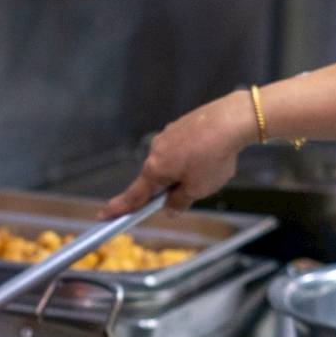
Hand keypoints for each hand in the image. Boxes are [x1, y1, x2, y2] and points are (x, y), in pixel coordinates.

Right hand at [100, 91, 254, 216]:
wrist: (231, 121)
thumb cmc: (213, 157)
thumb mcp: (198, 190)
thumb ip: (180, 201)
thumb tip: (169, 207)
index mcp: (155, 169)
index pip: (134, 195)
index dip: (120, 208)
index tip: (104, 215)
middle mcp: (156, 151)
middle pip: (155, 178)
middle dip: (170, 188)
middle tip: (192, 192)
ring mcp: (167, 135)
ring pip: (170, 162)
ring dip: (183, 170)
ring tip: (210, 169)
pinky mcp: (181, 125)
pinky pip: (182, 147)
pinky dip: (192, 155)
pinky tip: (210, 154)